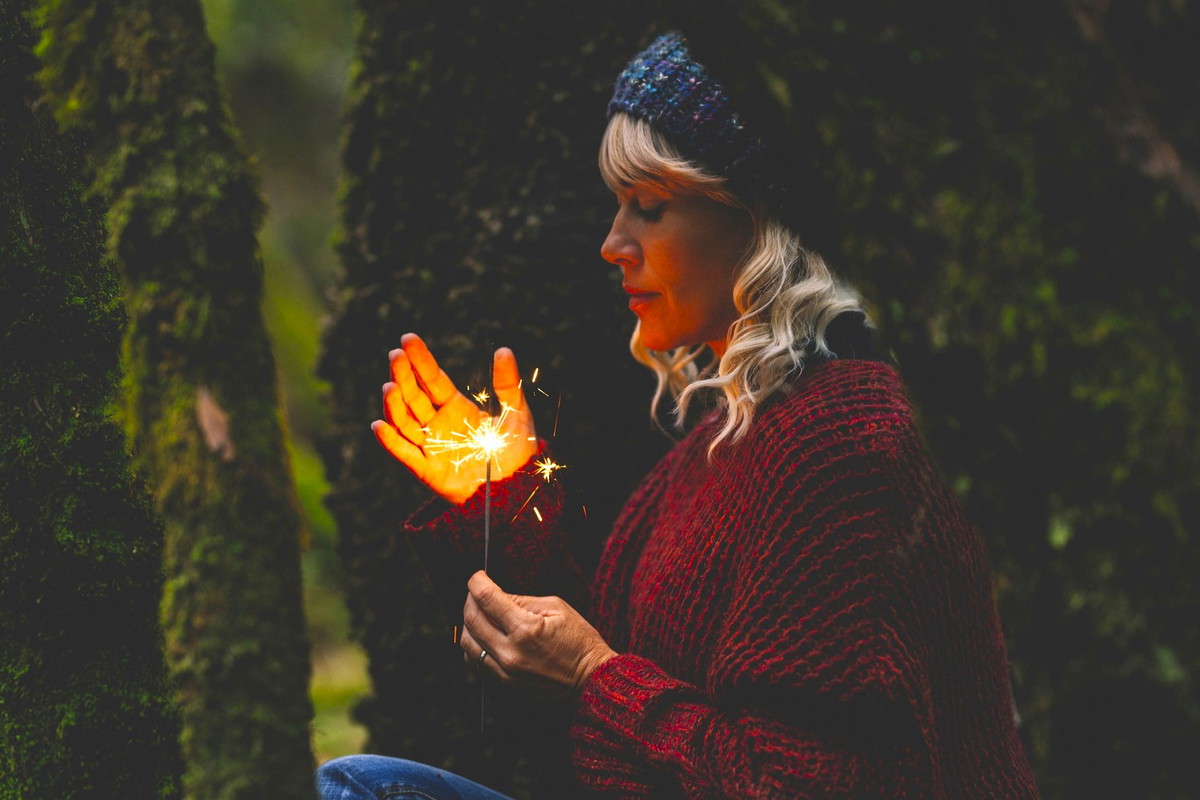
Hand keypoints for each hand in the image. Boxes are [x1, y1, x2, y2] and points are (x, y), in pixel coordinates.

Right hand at [372, 333, 536, 503]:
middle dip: (403, 376)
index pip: (432, 378)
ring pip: (405, 421)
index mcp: (456, 406)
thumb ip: (508, 384)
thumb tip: (503, 349)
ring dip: (394, 405)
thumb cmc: (516, 451)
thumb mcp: (516, 413)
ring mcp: (431, 445)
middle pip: (414, 395)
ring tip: (390, 386)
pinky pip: (405, 454)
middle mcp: (439, 423)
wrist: (516, 489)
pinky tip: (380, 425)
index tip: (407, 339)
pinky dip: (390, 441)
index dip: (420, 359)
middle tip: (395, 355)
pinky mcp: (427, 470)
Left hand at [459, 571, 617, 699]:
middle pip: (471, 619)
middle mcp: (510, 652)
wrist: (591, 680)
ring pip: (467, 643)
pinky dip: (474, 644)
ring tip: (482, 614)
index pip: (486, 598)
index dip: (477, 582)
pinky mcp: (504, 684)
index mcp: (525, 629)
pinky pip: (475, 661)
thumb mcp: (556, 608)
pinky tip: (486, 635)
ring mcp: (504, 672)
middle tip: (478, 592)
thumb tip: (497, 595)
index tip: (478, 576)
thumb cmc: (579, 642)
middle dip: (470, 599)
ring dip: (470, 623)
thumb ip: (522, 600)